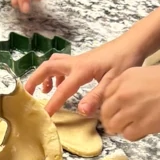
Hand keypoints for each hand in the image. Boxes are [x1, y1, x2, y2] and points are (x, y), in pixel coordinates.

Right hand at [25, 37, 141, 116]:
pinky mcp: (81, 61)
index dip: (53, 103)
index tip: (45, 115)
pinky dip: (55, 74)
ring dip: (43, 75)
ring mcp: (77, 60)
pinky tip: (60, 85)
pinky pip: (61, 65)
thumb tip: (82, 111)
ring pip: (53, 64)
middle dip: (34, 79)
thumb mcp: (113, 82)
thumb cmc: (125, 61)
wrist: (132, 44)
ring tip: (43, 91)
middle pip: (47, 67)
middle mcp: (75, 62)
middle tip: (27, 93)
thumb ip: (97, 96)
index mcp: (82, 69)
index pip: (63, 89)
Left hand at [99, 62, 159, 138]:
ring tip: (134, 126)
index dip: (110, 106)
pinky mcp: (141, 125)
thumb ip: (130, 86)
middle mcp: (123, 94)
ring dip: (122, 128)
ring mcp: (130, 110)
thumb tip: (122, 100)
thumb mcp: (145, 74)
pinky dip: (134, 134)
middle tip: (122, 123)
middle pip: (105, 113)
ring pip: (113, 126)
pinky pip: (128, 135)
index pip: (105, 96)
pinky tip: (144, 130)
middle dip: (112, 119)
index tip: (115, 110)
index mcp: (123, 78)